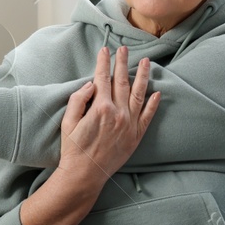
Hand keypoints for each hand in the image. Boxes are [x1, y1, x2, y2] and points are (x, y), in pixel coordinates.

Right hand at [58, 44, 159, 183]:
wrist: (85, 174)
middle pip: (122, 81)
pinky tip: (157, 92)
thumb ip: (78, 100)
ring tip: (146, 62)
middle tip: (124, 49)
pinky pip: (148, 116)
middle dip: (123, 63)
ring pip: (139, 94)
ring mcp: (129, 124)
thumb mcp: (68, 122)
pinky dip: (153, 103)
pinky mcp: (136, 135)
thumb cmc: (73, 149)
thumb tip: (90, 84)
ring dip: (143, 76)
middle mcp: (118, 113)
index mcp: (100, 107)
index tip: (105, 50)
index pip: (103, 78)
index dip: (103, 62)